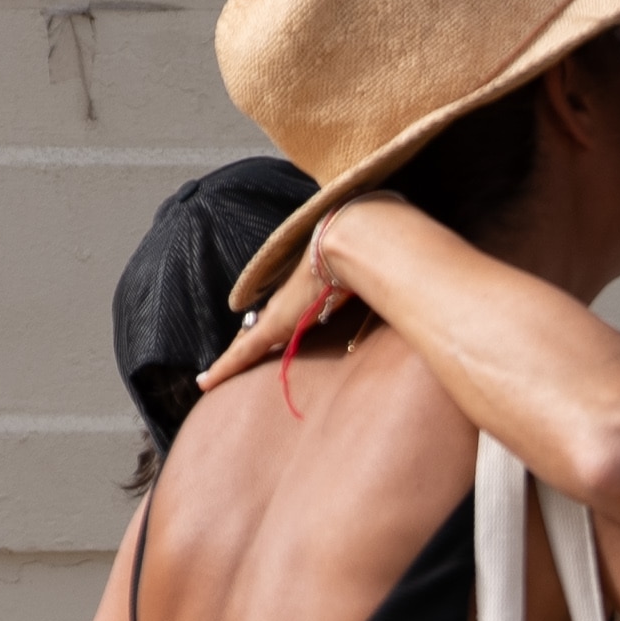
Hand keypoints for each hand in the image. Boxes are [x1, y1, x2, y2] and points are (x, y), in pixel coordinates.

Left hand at [193, 195, 414, 392]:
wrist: (353, 238)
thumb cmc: (368, 248)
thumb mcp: (377, 268)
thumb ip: (387, 274)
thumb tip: (414, 271)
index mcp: (309, 284)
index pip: (288, 307)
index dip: (278, 322)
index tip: (274, 328)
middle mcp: (290, 295)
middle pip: (263, 324)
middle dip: (248, 341)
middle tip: (233, 357)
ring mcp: (279, 310)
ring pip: (249, 340)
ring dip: (234, 357)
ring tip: (214, 375)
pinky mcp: (273, 326)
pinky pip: (242, 353)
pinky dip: (223, 368)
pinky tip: (204, 382)